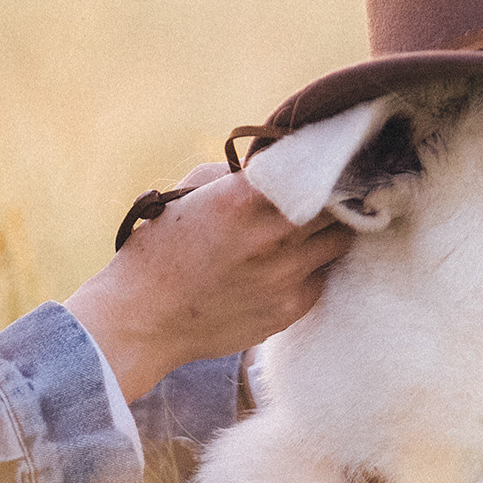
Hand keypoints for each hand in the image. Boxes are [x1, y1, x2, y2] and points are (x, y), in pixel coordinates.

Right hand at [65, 165, 353, 400]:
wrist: (142, 320)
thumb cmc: (159, 250)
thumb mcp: (187, 193)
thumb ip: (235, 176)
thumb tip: (272, 167)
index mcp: (241, 198)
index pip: (311, 167)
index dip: (323, 163)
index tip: (326, 162)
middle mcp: (269, 236)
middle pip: (337, 203)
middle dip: (335, 196)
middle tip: (331, 193)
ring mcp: (283, 276)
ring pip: (339, 240)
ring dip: (330, 231)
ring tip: (313, 229)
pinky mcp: (289, 309)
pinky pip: (322, 278)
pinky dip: (313, 268)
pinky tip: (290, 266)